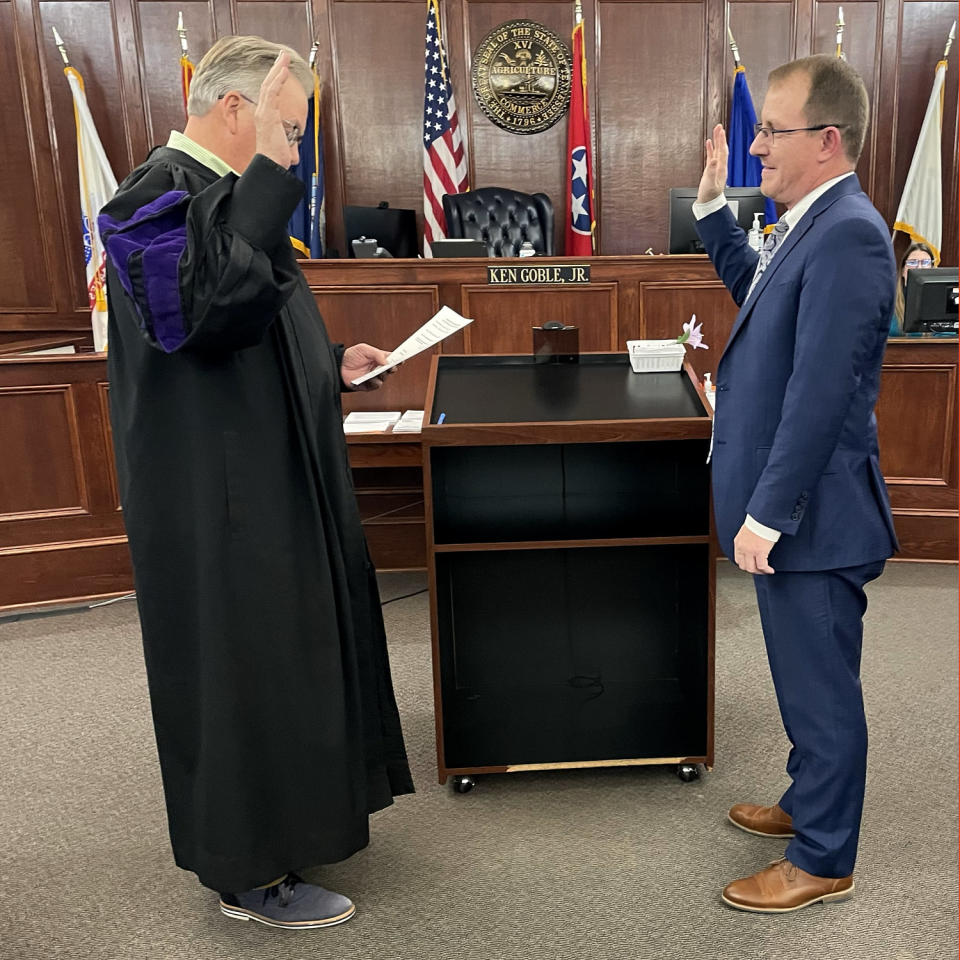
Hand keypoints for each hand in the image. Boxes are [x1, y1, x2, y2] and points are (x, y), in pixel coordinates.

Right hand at [255, 52, 294, 168]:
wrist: (270, 166)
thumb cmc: (275, 158)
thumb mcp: (285, 149)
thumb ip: (289, 148)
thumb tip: (294, 155)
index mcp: (265, 116)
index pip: (269, 92)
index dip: (275, 79)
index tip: (282, 69)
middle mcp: (262, 111)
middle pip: (268, 84)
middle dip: (276, 68)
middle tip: (283, 56)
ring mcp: (263, 112)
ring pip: (269, 84)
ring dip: (278, 69)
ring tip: (284, 57)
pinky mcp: (267, 114)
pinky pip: (271, 92)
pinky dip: (278, 80)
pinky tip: (284, 71)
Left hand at [341, 343, 396, 390]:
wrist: (338, 366)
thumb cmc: (350, 356)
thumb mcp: (363, 349)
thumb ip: (376, 353)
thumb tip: (386, 361)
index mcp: (379, 358)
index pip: (392, 358)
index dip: (398, 358)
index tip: (402, 359)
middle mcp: (378, 368)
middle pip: (391, 368)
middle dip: (392, 367)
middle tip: (391, 366)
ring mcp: (374, 376)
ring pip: (385, 377)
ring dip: (383, 374)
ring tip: (379, 371)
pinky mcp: (369, 385)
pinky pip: (376, 385)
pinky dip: (375, 382)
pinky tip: (371, 378)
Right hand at [698, 124, 727, 203]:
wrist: (709, 203)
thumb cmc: (709, 195)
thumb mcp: (710, 183)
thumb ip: (712, 172)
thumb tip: (714, 160)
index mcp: (721, 168)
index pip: (722, 151)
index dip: (721, 141)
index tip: (720, 130)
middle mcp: (720, 166)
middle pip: (721, 149)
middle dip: (720, 137)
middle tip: (718, 127)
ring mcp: (716, 167)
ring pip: (717, 151)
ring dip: (717, 141)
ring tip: (715, 132)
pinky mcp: (711, 170)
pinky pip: (712, 156)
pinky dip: (711, 149)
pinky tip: (709, 144)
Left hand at [733, 523, 775, 574]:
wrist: (763, 518)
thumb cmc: (758, 522)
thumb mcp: (747, 532)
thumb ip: (747, 540)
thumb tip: (752, 546)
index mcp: (738, 542)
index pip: (738, 560)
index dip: (745, 565)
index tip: (752, 565)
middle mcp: (742, 548)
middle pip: (744, 566)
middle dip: (753, 570)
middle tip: (760, 570)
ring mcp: (750, 551)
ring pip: (752, 568)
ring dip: (759, 572)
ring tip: (766, 571)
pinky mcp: (760, 551)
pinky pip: (762, 566)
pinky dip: (766, 570)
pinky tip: (770, 570)